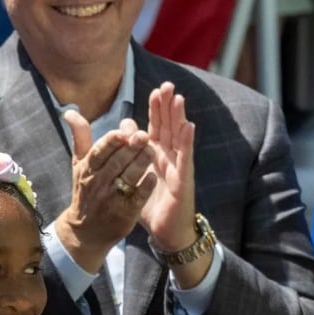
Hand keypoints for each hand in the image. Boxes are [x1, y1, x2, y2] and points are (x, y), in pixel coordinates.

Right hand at [55, 114, 154, 272]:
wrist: (85, 232)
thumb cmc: (85, 192)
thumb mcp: (79, 165)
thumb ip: (80, 137)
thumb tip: (71, 111)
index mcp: (87, 170)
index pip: (99, 151)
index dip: (112, 140)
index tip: (124, 130)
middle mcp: (97, 183)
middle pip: (117, 161)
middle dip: (132, 147)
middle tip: (145, 135)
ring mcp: (111, 199)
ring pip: (129, 176)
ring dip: (142, 161)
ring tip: (153, 149)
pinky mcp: (125, 213)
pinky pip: (138, 196)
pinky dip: (146, 184)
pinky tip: (153, 175)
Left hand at [140, 82, 199, 257]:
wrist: (165, 230)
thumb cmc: (151, 202)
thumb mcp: (136, 173)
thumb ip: (130, 149)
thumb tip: (125, 125)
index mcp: (157, 154)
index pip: (157, 127)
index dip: (157, 110)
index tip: (155, 91)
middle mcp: (169, 156)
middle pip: (169, 126)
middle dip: (169, 107)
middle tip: (167, 85)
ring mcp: (178, 166)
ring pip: (179, 137)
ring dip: (179, 117)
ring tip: (179, 98)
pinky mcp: (184, 178)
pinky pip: (185, 157)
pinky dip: (187, 141)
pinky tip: (189, 126)